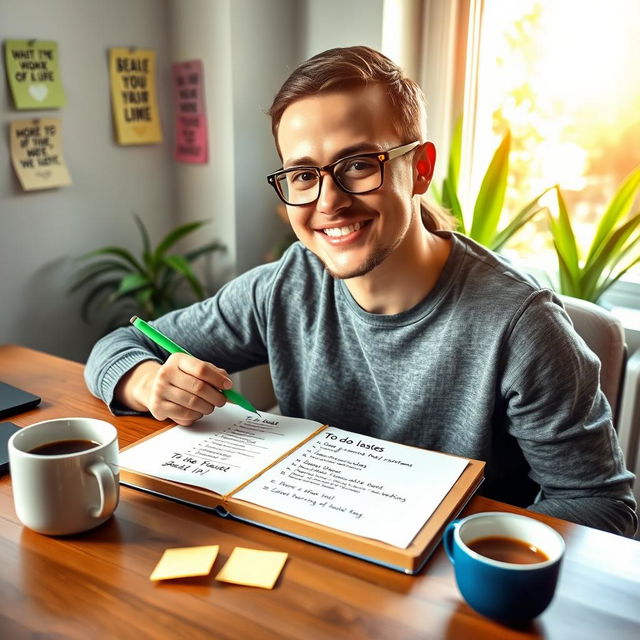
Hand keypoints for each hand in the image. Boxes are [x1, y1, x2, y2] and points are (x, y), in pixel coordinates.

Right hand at [117, 354, 232, 425]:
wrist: (155, 387)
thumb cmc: (182, 378)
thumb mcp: (196, 368)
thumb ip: (214, 373)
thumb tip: (228, 385)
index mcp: (178, 359)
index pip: (201, 369)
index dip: (218, 379)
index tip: (228, 386)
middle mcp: (166, 373)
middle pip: (199, 387)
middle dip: (216, 397)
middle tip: (221, 400)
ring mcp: (159, 390)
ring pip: (194, 403)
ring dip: (207, 408)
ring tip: (209, 406)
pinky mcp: (158, 407)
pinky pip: (185, 415)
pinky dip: (196, 415)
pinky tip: (196, 411)